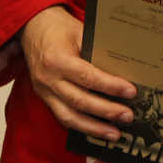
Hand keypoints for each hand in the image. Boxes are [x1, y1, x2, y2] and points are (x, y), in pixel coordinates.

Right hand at [19, 7, 137, 139]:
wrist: (33, 28)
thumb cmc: (59, 28)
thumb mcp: (80, 33)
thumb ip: (98, 52)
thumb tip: (125, 70)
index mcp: (57, 59)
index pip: (88, 78)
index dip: (110, 86)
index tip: (130, 92)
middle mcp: (48, 79)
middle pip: (80, 101)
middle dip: (106, 111)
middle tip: (127, 116)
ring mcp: (44, 91)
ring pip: (69, 117)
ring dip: (94, 128)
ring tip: (114, 134)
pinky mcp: (44, 98)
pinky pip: (62, 116)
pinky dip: (81, 125)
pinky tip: (97, 130)